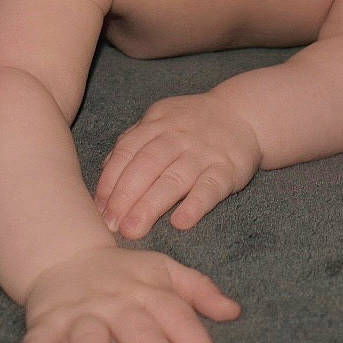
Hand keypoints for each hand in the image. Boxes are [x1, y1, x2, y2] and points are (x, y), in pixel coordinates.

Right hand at [8, 246, 240, 342]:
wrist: (63, 253)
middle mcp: (115, 303)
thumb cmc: (122, 272)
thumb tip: (234, 312)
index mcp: (147, 291)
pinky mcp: (44, 325)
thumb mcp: (163, 270)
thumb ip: (199, 290)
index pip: (179, 320)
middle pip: (142, 337)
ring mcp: (79, 315)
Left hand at [95, 92, 262, 239]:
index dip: (111, 180)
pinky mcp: (228, 169)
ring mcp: (203, 153)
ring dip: (151, 205)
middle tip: (111, 225)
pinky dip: (195, 205)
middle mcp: (178, 137)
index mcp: (157, 124)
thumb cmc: (193, 124)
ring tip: (133, 229)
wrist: (243, 114)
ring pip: (174, 178)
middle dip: (125, 196)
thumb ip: (134, 142)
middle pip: (146, 166)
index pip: (127, 151)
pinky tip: (181, 222)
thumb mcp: (161, 120)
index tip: (99, 209)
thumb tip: (104, 172)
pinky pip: (210, 187)